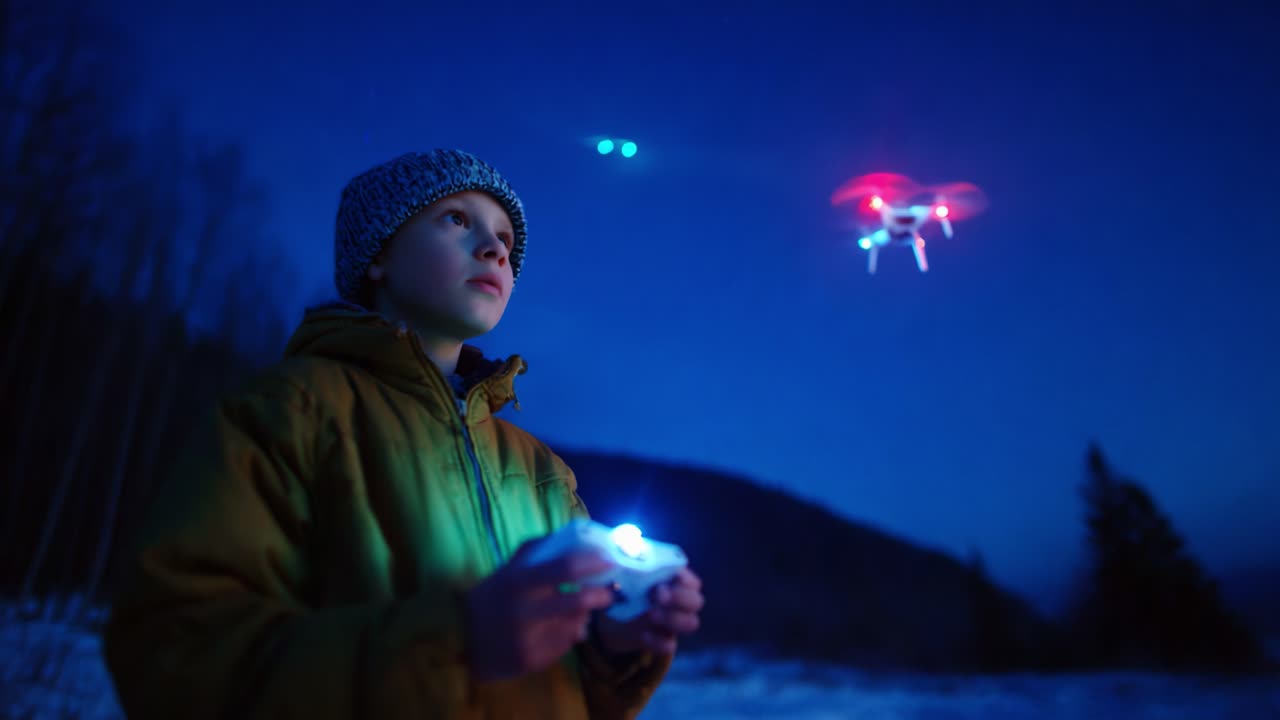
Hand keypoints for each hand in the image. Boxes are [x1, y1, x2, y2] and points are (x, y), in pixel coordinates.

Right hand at [464, 538, 616, 681]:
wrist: (461, 642)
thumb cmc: (489, 600)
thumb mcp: (505, 571)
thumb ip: (534, 553)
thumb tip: (570, 536)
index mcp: (517, 581)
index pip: (564, 568)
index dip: (592, 563)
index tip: (610, 560)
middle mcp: (523, 610)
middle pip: (577, 601)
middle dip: (600, 595)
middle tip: (608, 592)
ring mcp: (528, 639)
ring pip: (574, 625)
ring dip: (583, 617)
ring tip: (577, 613)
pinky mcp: (531, 661)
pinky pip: (564, 646)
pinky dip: (568, 636)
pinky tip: (557, 631)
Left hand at [592, 567, 702, 655]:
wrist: (613, 615)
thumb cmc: (625, 586)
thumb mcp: (625, 571)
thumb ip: (629, 558)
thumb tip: (622, 543)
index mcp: (675, 582)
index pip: (693, 581)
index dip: (686, 579)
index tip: (673, 576)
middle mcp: (680, 602)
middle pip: (697, 601)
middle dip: (680, 598)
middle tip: (657, 594)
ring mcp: (673, 623)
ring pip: (692, 623)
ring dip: (674, 619)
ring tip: (651, 614)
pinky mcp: (661, 640)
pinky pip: (670, 645)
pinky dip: (659, 641)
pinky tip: (643, 635)